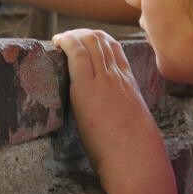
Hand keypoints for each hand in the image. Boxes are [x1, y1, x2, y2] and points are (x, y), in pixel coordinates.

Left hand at [52, 29, 167, 190]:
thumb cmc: (137, 152)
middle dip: (82, 34)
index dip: (98, 40)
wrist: (136, 159)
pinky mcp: (87, 88)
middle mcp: (118, 76)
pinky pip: (77, 54)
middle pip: (101, 40)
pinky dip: (66, 42)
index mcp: (130, 84)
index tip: (84, 42)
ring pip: (90, 41)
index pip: (115, 49)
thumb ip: (123, 117)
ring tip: (58, 40)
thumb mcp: (134, 126)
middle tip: (66, 40)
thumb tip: (114, 125)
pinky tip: (56, 42)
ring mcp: (104, 80)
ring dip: (72, 35)